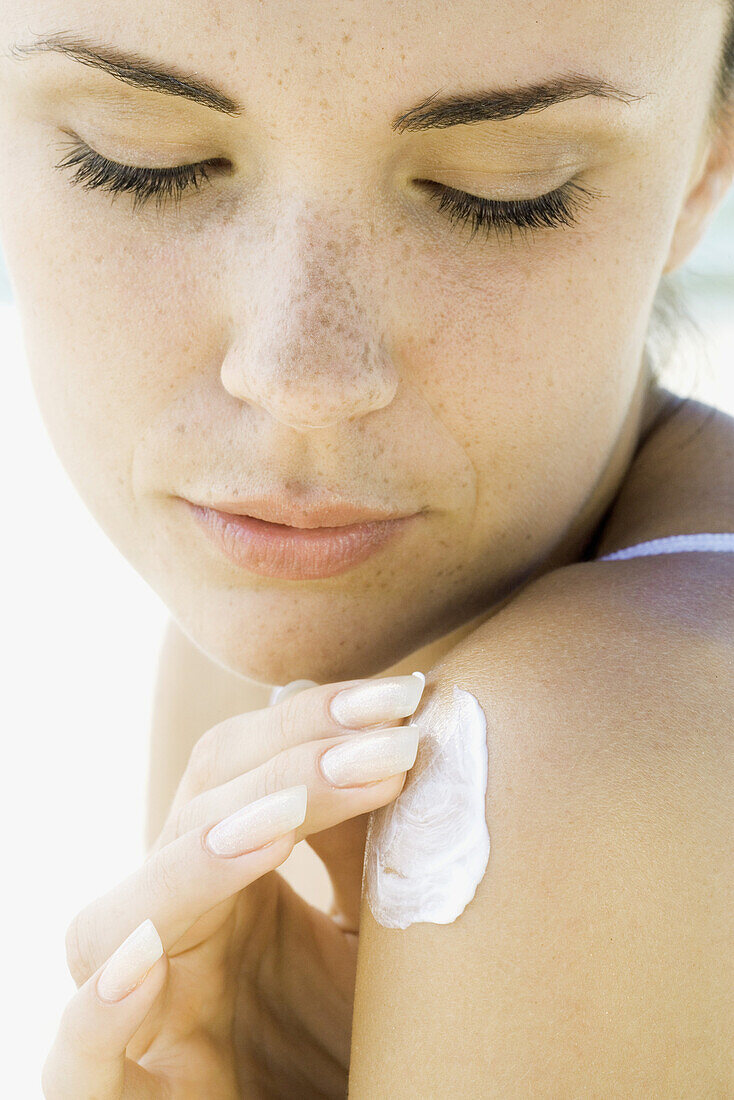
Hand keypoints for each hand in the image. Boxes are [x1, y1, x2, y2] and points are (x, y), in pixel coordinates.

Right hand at [42, 674, 424, 1098]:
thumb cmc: (347, 1043)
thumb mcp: (370, 935)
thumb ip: (367, 854)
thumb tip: (398, 742)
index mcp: (230, 883)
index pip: (238, 771)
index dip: (309, 725)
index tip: (400, 702)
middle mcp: (176, 932)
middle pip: (188, 818)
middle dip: (285, 767)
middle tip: (384, 747)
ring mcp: (142, 1015)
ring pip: (111, 921)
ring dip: (190, 863)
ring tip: (282, 823)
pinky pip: (74, 1063)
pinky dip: (95, 1012)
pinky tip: (148, 957)